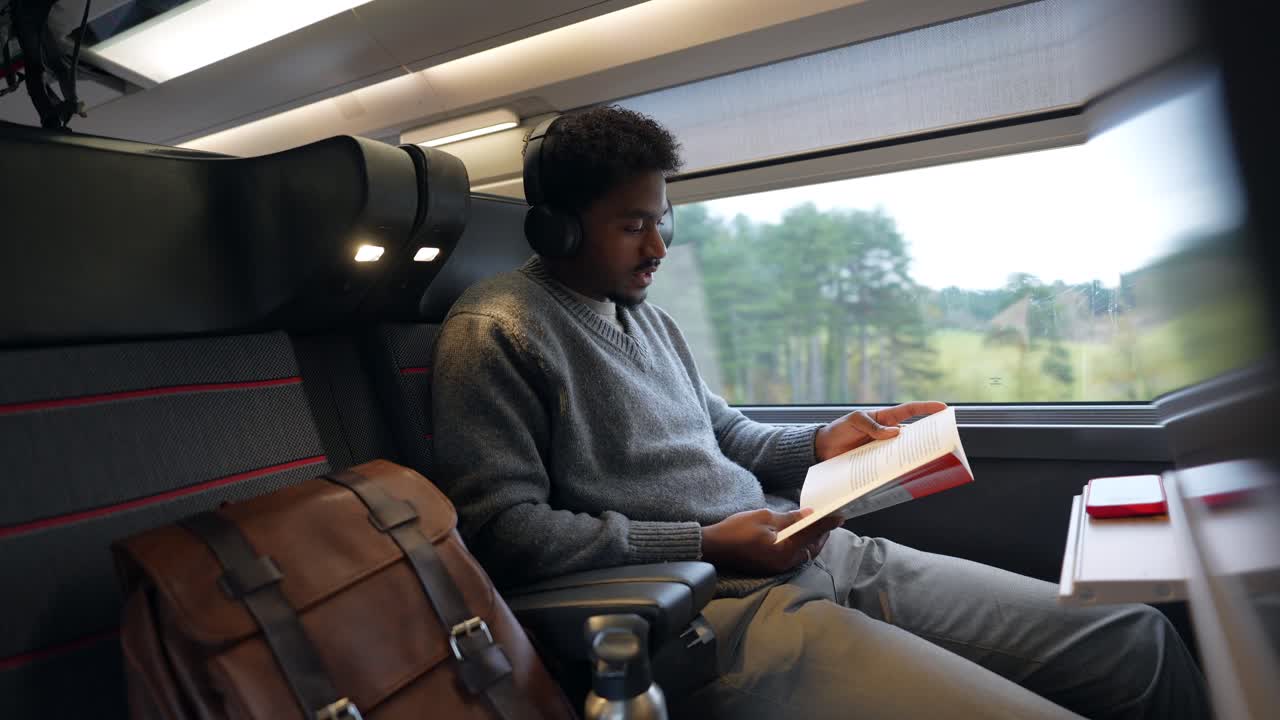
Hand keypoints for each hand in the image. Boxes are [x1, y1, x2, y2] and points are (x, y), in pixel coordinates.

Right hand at [701, 508, 841, 575]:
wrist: (714, 547)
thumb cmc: (737, 530)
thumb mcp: (765, 517)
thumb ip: (790, 518)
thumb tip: (810, 514)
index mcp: (785, 548)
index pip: (813, 533)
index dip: (827, 523)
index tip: (840, 515)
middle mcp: (786, 562)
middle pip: (813, 547)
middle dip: (822, 533)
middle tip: (829, 519)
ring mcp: (779, 567)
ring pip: (805, 553)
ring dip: (812, 540)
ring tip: (816, 525)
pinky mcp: (773, 567)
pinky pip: (795, 556)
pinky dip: (801, 545)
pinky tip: (799, 535)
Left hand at [814, 401, 947, 461]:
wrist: (823, 449)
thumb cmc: (839, 429)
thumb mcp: (854, 421)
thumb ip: (872, 425)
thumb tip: (894, 433)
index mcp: (885, 419)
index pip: (910, 411)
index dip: (927, 408)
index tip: (944, 408)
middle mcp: (889, 434)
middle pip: (914, 434)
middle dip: (928, 436)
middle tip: (942, 441)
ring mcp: (884, 449)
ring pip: (905, 452)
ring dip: (914, 455)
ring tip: (926, 460)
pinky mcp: (878, 463)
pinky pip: (892, 466)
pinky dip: (899, 469)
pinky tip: (904, 474)